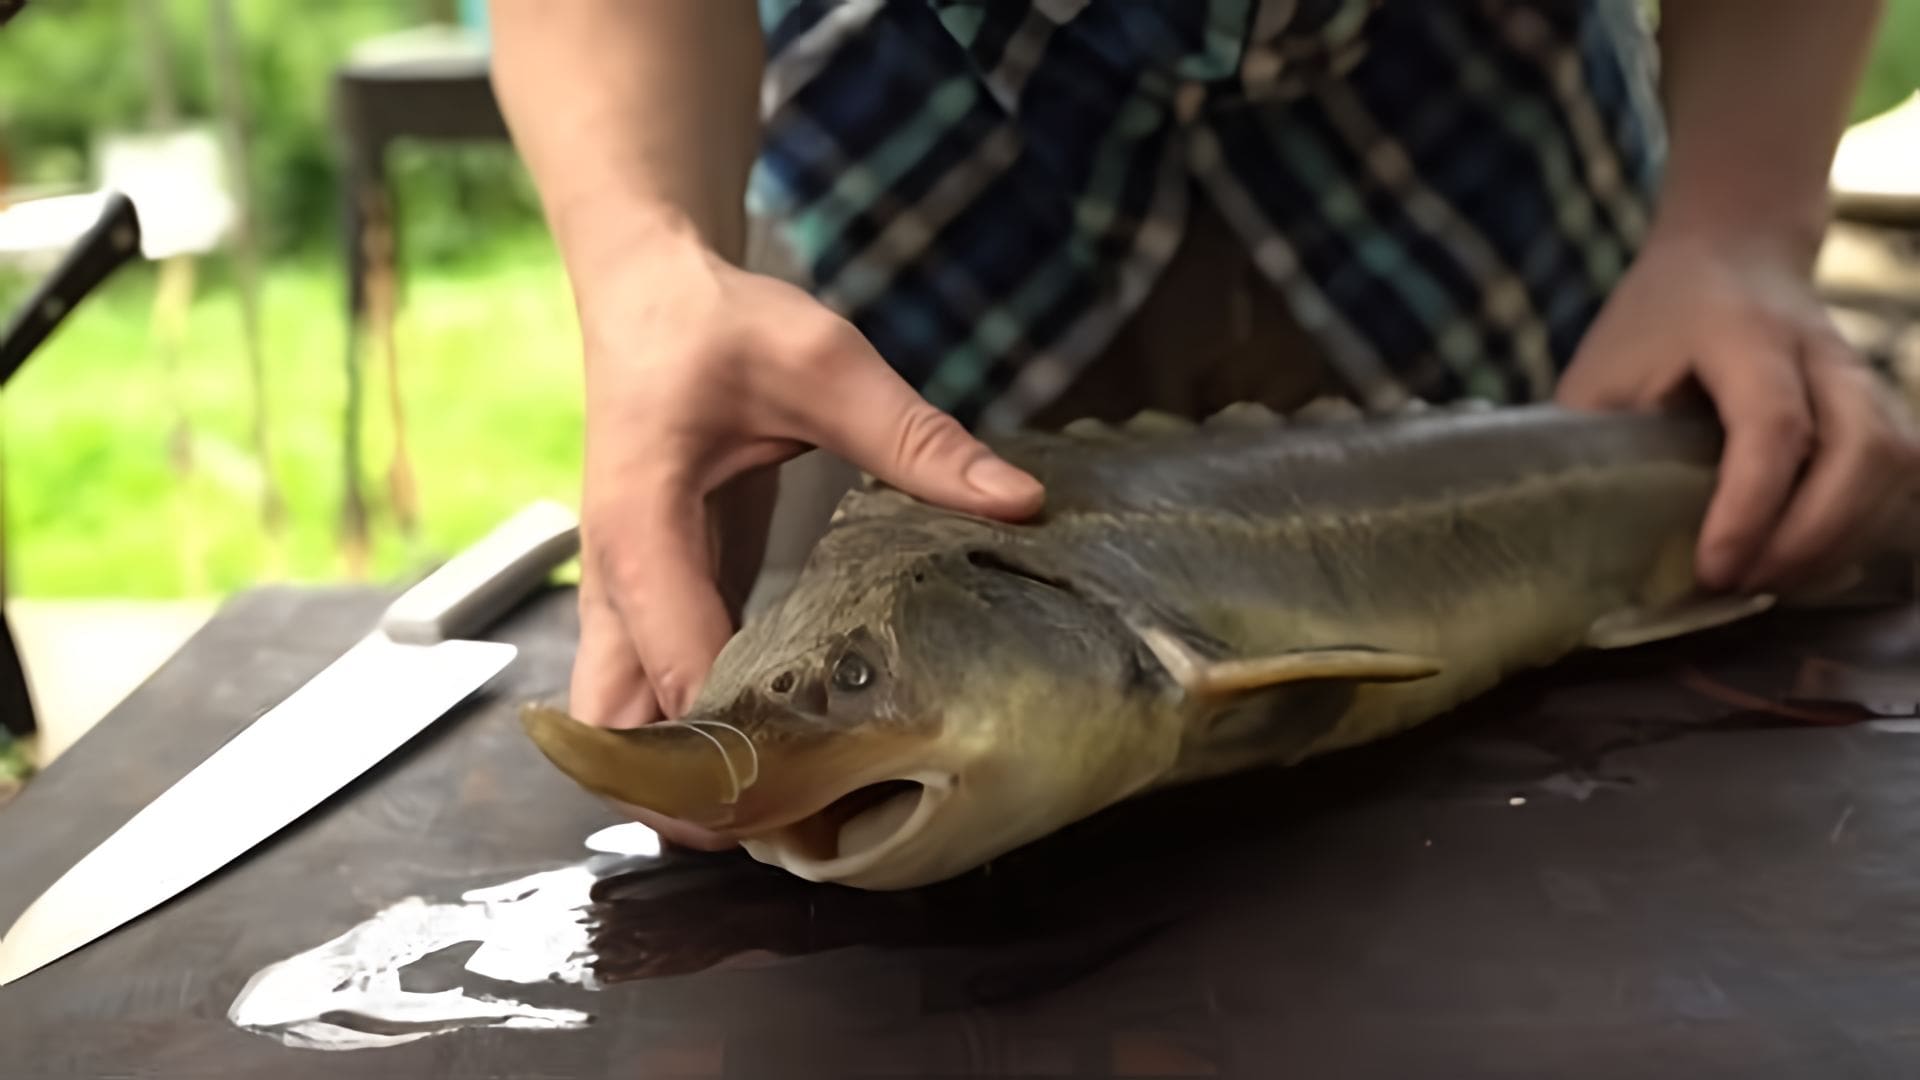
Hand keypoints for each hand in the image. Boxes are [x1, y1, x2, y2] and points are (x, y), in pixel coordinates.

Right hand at [569, 218, 1044, 848]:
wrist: (646, 293)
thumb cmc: (718, 323)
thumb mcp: (824, 362)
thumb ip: (914, 435)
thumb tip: (1016, 498)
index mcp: (643, 524)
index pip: (678, 667)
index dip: (733, 745)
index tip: (812, 796)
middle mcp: (615, 575)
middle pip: (617, 730)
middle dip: (686, 795)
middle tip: (792, 832)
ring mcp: (620, 594)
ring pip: (620, 725)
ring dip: (680, 779)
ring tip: (785, 817)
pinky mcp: (645, 596)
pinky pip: (649, 692)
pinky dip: (689, 738)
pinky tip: (768, 760)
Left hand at [1556, 228, 1919, 594]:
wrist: (1732, 254)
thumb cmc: (1654, 323)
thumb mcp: (1601, 373)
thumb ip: (1593, 446)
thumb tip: (1580, 540)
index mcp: (1741, 332)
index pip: (1771, 423)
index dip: (1750, 507)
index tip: (1713, 570)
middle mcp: (1820, 350)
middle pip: (1862, 448)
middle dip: (1811, 537)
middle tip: (1743, 587)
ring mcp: (1862, 376)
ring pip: (1894, 464)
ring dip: (1842, 540)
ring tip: (1771, 582)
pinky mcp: (1879, 405)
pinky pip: (1899, 476)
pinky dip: (1860, 528)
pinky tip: (1805, 560)